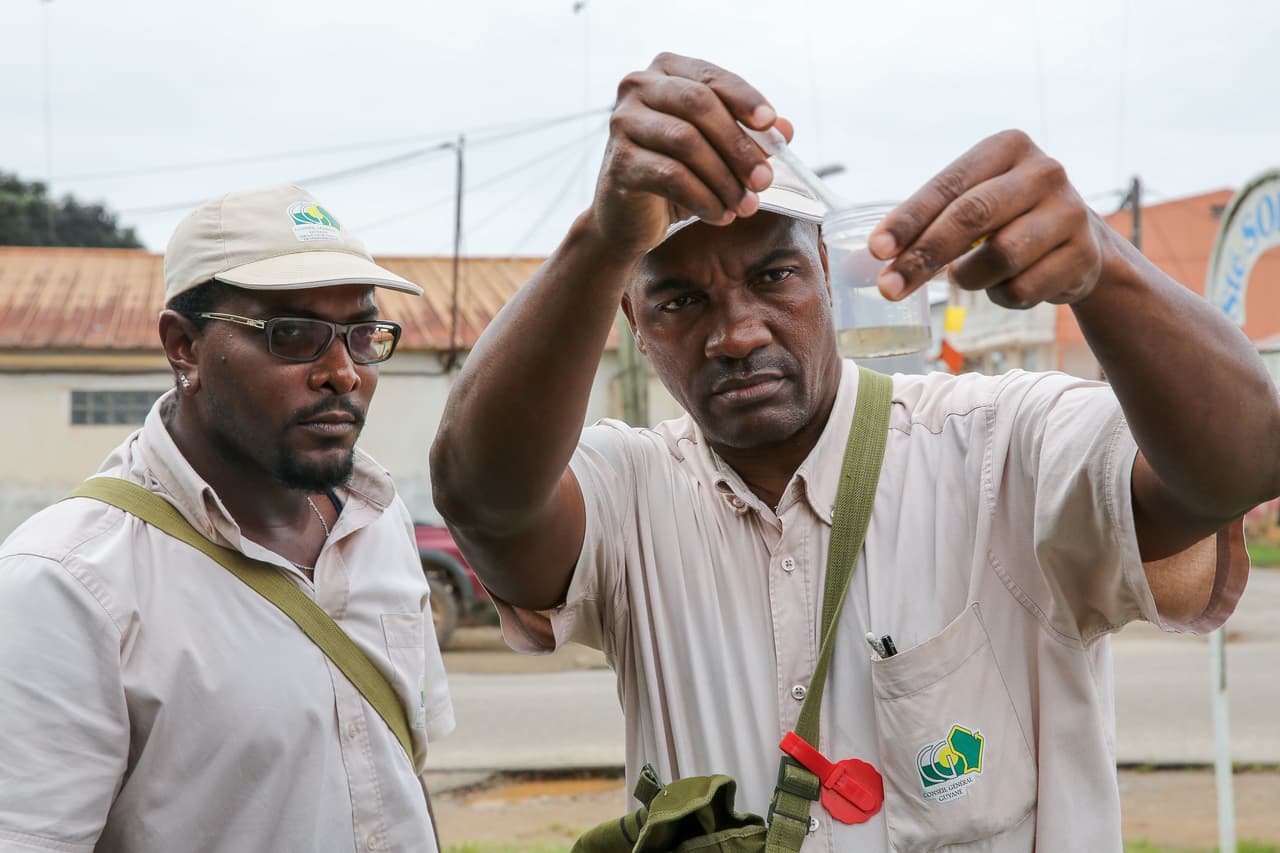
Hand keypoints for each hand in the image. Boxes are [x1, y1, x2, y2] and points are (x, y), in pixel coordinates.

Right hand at [587, 52, 789, 255]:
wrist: (629, 217)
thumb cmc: (674, 175)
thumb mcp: (716, 150)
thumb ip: (748, 135)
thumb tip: (785, 130)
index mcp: (665, 71)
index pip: (711, 77)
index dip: (745, 98)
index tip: (770, 125)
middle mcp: (638, 87)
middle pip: (699, 105)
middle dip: (738, 144)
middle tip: (764, 180)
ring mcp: (623, 122)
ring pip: (686, 141)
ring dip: (725, 178)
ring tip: (746, 205)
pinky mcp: (620, 162)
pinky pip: (670, 176)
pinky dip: (704, 198)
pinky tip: (720, 215)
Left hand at [868, 130, 1106, 308]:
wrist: (1081, 245)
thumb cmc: (1007, 220)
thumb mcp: (974, 202)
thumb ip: (927, 220)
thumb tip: (863, 258)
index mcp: (1007, 147)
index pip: (948, 185)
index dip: (908, 219)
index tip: (876, 250)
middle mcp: (1043, 171)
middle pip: (970, 218)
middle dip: (922, 257)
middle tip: (888, 288)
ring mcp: (1070, 211)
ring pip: (999, 257)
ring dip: (970, 278)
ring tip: (969, 275)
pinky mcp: (1084, 253)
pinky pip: (1023, 289)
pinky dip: (1002, 296)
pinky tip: (1008, 284)